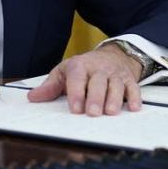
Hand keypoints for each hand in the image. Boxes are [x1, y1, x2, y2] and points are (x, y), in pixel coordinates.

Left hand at [27, 44, 143, 115]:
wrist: (112, 55)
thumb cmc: (84, 68)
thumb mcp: (64, 72)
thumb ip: (50, 86)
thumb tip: (32, 97)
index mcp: (80, 66)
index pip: (77, 77)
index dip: (76, 93)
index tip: (75, 109)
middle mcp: (99, 69)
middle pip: (98, 82)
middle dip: (95, 98)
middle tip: (93, 113)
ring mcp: (115, 74)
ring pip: (116, 86)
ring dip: (114, 99)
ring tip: (111, 112)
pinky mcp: (129, 80)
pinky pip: (134, 88)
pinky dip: (135, 98)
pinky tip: (133, 108)